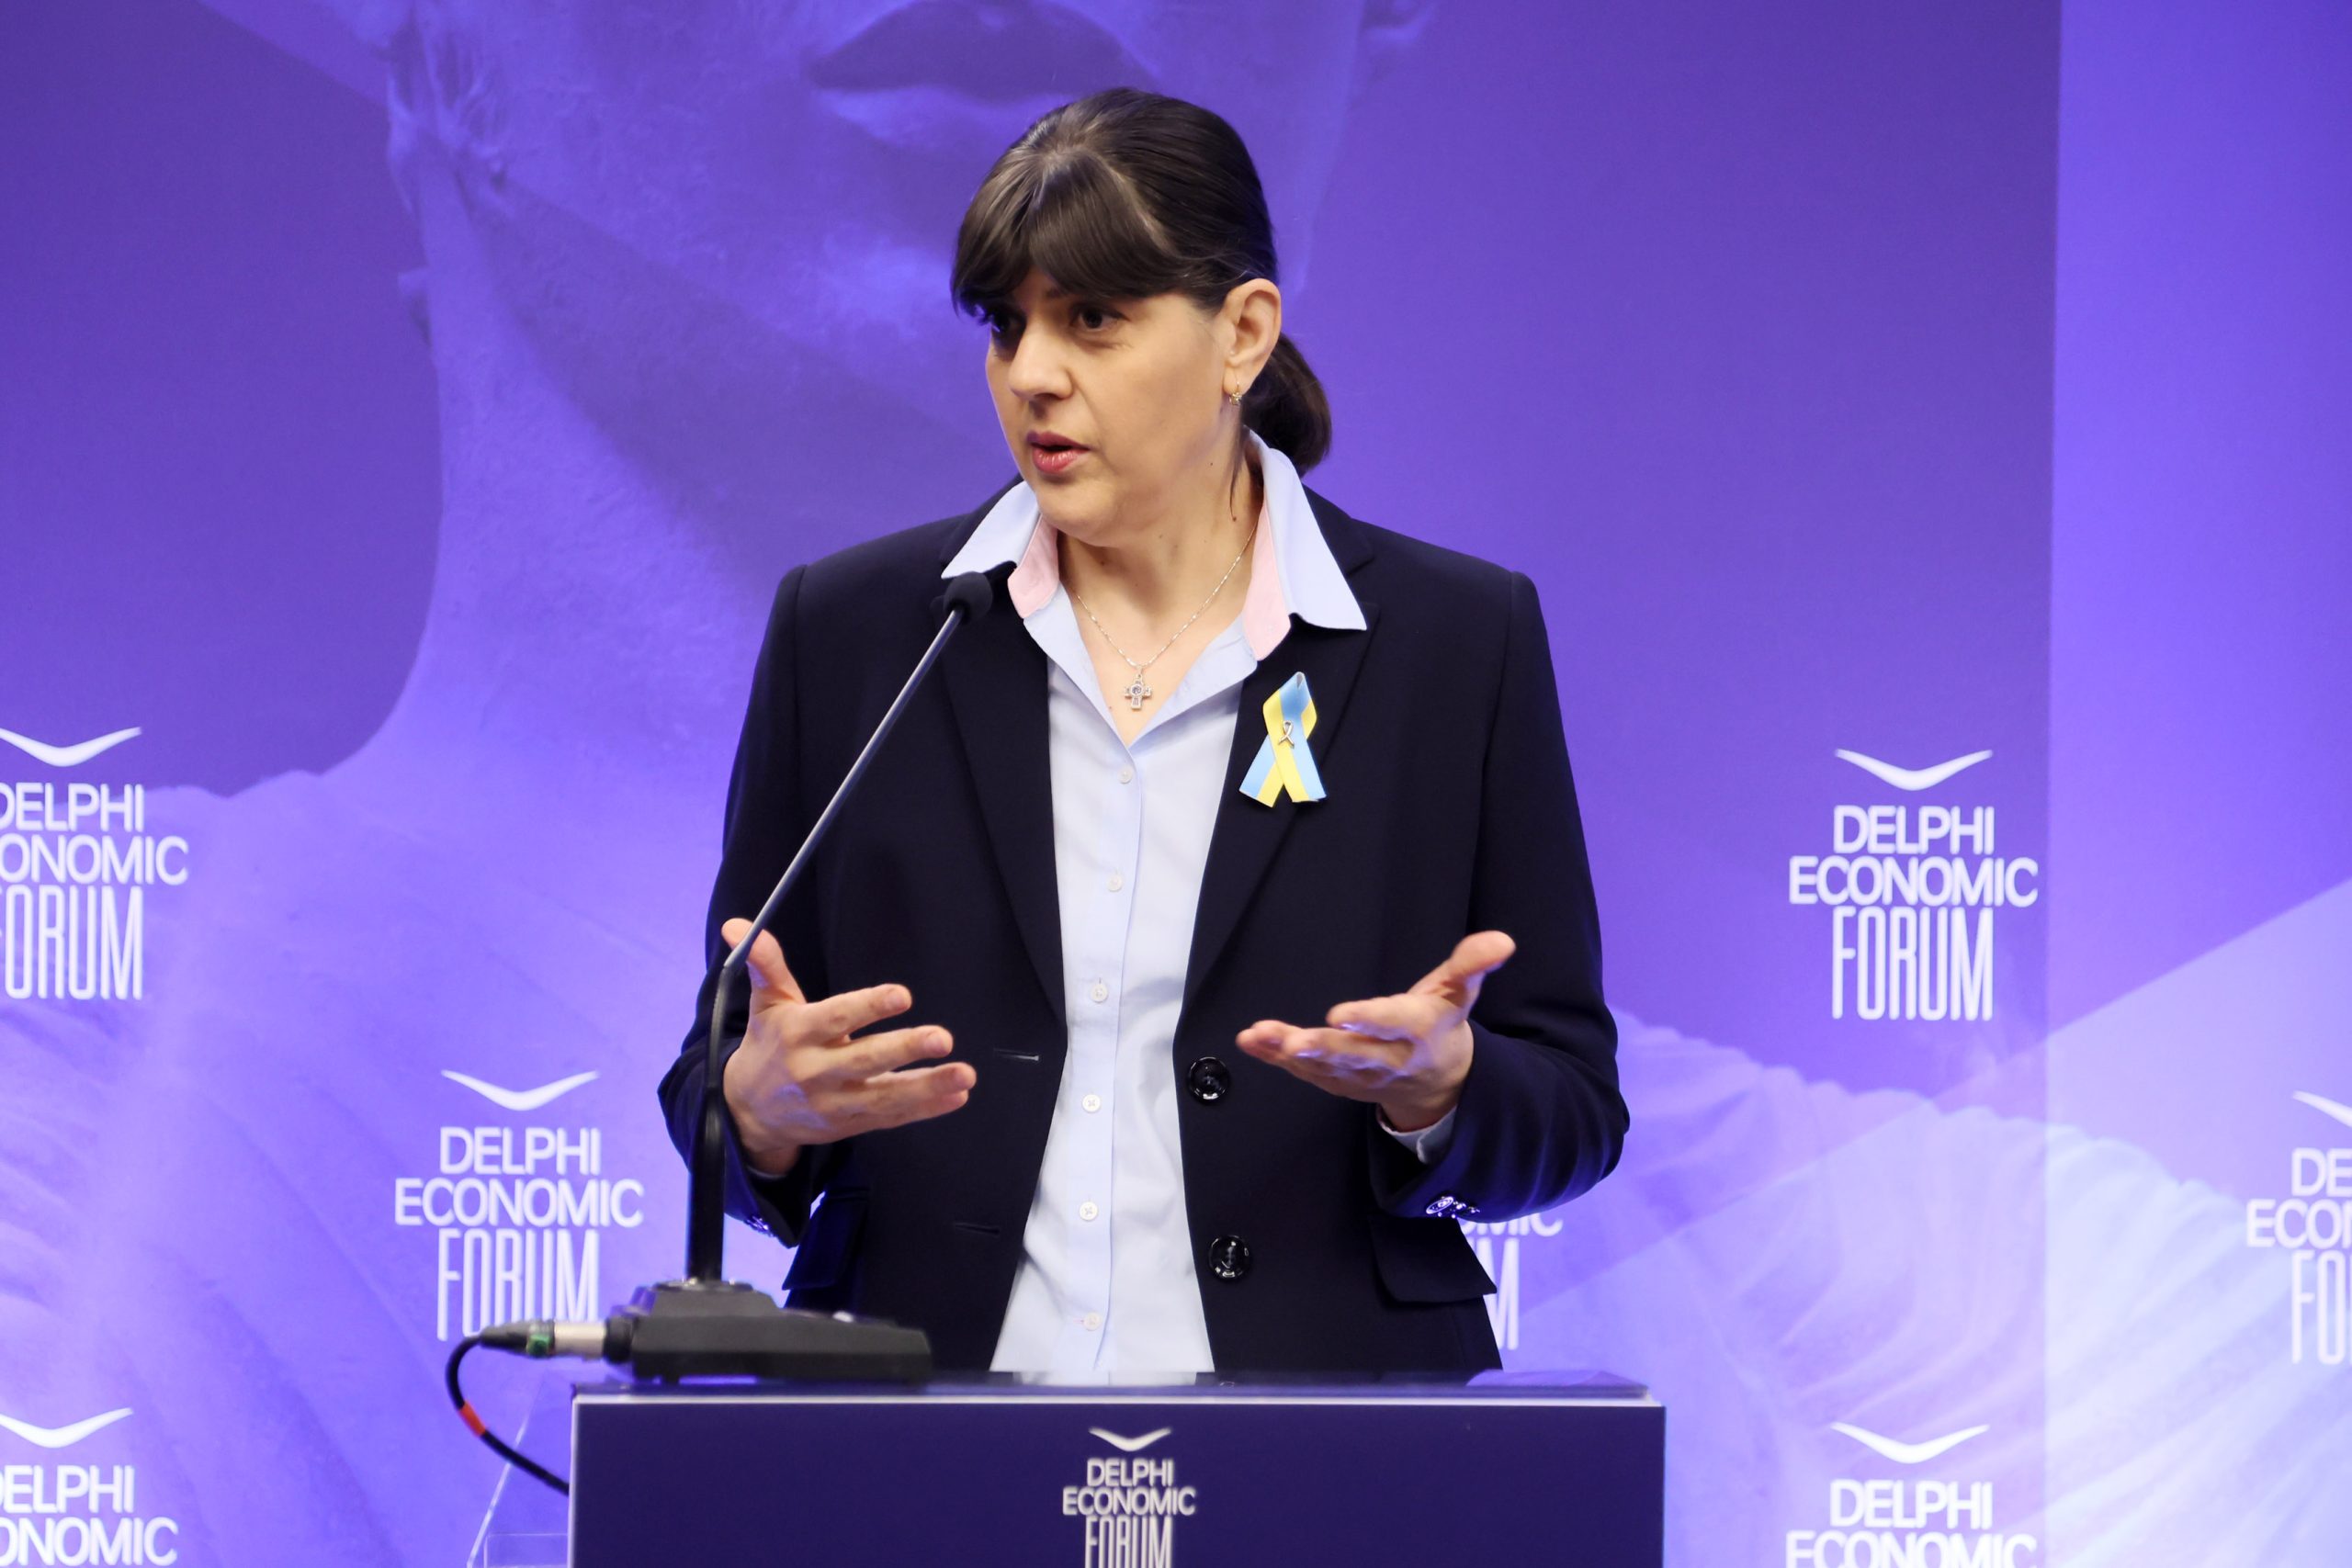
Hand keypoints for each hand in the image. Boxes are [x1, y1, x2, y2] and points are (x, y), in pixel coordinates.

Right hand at [717, 918, 974, 1177]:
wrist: (749, 1112)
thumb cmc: (769, 1044)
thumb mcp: (766, 1003)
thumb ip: (764, 963)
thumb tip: (737, 925)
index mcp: (798, 1033)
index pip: (835, 1018)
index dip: (867, 1007)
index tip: (902, 995)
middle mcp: (816, 1070)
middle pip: (864, 1060)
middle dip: (903, 1050)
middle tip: (942, 1037)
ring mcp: (835, 1102)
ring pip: (884, 1096)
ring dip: (927, 1086)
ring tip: (964, 1074)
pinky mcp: (851, 1124)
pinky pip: (892, 1117)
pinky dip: (926, 1108)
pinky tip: (958, 1094)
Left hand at [1234, 931, 1514, 1131]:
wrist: (1438, 1082)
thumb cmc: (1441, 1022)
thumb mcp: (1460, 992)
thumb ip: (1473, 964)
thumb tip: (1503, 940)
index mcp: (1419, 1030)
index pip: (1394, 1025)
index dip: (1369, 1020)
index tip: (1341, 1013)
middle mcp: (1388, 1057)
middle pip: (1354, 1054)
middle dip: (1323, 1048)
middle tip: (1295, 1039)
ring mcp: (1359, 1075)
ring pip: (1323, 1066)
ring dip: (1290, 1053)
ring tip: (1261, 1036)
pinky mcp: (1337, 1081)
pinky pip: (1304, 1072)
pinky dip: (1275, 1058)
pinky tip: (1250, 1041)